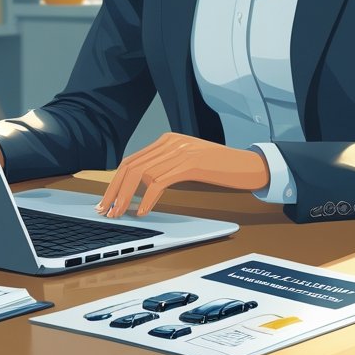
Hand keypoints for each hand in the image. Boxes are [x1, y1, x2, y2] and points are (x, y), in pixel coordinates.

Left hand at [94, 133, 269, 217]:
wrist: (249, 165)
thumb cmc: (219, 169)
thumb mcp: (188, 163)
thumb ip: (165, 167)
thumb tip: (139, 188)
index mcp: (167, 140)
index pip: (131, 160)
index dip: (115, 182)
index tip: (106, 200)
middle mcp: (170, 142)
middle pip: (131, 166)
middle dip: (114, 190)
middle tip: (105, 210)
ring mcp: (181, 151)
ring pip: (142, 174)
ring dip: (127, 197)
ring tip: (120, 214)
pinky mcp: (191, 163)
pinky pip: (160, 182)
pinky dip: (148, 199)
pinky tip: (144, 211)